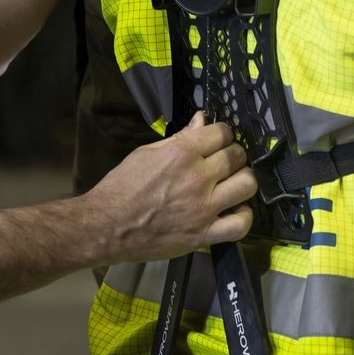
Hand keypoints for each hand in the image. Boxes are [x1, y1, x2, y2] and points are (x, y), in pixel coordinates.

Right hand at [87, 112, 256, 262]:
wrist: (106, 226)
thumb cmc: (122, 186)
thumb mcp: (147, 153)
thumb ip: (179, 137)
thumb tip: (202, 120)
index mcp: (182, 153)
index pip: (222, 132)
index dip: (221, 134)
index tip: (216, 141)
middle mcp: (198, 177)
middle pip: (237, 156)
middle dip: (233, 155)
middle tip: (222, 162)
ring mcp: (204, 208)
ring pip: (247, 185)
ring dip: (242, 180)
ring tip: (231, 184)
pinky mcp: (204, 234)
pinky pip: (240, 225)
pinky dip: (244, 216)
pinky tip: (234, 210)